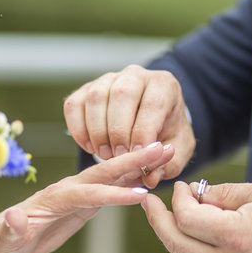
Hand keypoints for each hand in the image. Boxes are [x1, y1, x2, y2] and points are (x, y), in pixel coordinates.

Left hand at [0, 141, 174, 252]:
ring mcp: (80, 192)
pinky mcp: (86, 201)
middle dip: (134, 159)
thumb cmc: (6, 240)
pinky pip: (114, 186)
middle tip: (163, 147)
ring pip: (114, 174)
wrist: (6, 238)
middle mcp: (71, 188)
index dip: (113, 194)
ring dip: (139, 162)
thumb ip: (13, 227)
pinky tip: (151, 173)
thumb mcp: (8, 238)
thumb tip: (13, 216)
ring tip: (166, 151)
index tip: (141, 194)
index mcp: (56, 196)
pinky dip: (133, 178)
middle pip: (106, 171)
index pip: (89, 193)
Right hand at [64, 64, 194, 187]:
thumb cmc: (166, 134)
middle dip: (118, 131)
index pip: (152, 103)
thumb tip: (151, 177)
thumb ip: (169, 164)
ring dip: (97, 131)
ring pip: (96, 97)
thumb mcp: (177, 150)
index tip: (137, 157)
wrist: (150, 122)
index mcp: (164, 85)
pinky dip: (78, 129)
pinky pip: (74, 105)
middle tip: (118, 157)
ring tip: (104, 155)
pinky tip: (90, 146)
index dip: (143, 132)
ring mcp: (108, 79)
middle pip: (122, 94)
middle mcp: (135, 75)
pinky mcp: (85, 89)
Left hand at [142, 181, 251, 252]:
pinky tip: (182, 232)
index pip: (187, 217)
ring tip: (159, 215)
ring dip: (167, 234)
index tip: (184, 187)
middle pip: (175, 241)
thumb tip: (195, 194)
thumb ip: (225, 193)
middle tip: (148, 202)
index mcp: (235, 236)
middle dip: (157, 219)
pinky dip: (184, 248)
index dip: (179, 199)